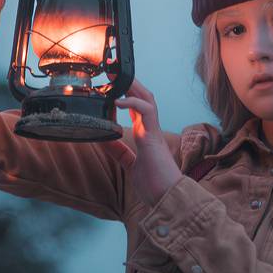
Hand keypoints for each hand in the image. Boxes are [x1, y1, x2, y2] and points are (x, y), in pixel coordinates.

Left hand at [107, 80, 181, 204]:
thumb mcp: (131, 166)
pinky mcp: (153, 136)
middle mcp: (150, 130)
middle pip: (142, 98)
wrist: (168, 199)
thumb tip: (104, 141)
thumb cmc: (155, 185)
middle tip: (112, 73)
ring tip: (116, 77)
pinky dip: (132, 103)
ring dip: (132, 86)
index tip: (110, 87)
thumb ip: (120, 152)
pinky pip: (146, 111)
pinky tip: (118, 101)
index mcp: (146, 135)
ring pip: (146, 99)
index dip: (125, 96)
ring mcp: (153, 131)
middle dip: (129, 84)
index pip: (136, 109)